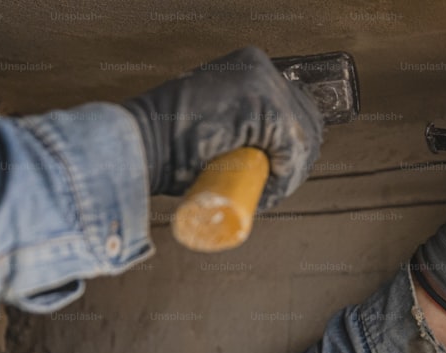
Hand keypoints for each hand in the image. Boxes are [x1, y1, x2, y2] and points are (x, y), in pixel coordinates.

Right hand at [121, 46, 323, 208]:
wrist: (143, 145)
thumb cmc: (167, 145)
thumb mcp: (214, 130)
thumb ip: (241, 133)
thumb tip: (272, 160)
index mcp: (247, 68)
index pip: (293, 108)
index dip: (295, 147)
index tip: (284, 173)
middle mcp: (259, 67)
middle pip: (303, 121)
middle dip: (298, 161)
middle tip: (278, 187)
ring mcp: (262, 81)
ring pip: (300, 136)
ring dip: (291, 172)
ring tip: (268, 193)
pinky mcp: (264, 103)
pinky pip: (291, 146)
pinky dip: (286, 174)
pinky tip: (269, 188)